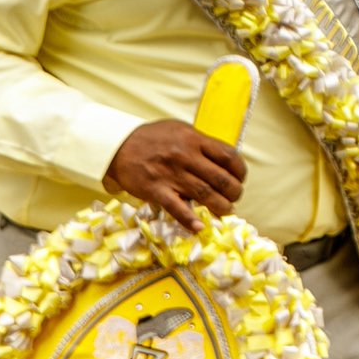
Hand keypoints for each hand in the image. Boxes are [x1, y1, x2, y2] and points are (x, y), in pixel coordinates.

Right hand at [105, 118, 246, 231]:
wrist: (118, 145)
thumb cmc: (153, 138)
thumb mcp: (180, 130)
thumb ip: (201, 143)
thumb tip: (223, 159)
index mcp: (195, 140)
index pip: (228, 156)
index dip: (239, 170)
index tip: (240, 178)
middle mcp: (185, 156)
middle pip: (220, 178)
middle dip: (234, 192)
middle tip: (234, 197)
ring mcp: (170, 174)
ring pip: (204, 194)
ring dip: (220, 206)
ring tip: (225, 211)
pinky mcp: (155, 190)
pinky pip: (176, 208)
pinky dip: (189, 219)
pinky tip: (200, 227)